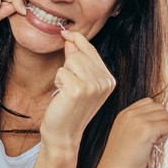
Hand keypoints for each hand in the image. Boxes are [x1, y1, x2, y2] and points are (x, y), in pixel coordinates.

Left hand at [40, 30, 115, 150]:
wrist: (64, 135)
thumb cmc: (69, 109)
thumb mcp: (79, 82)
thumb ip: (78, 60)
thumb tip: (71, 39)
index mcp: (109, 79)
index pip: (91, 50)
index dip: (77, 39)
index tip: (66, 33)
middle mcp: (105, 82)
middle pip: (79, 53)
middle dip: (69, 64)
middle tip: (69, 85)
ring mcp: (93, 86)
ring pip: (71, 60)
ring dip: (63, 73)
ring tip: (66, 90)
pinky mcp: (78, 90)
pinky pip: (61, 72)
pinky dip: (58, 82)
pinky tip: (62, 96)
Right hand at [98, 98, 167, 167]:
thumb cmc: (121, 158)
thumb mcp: (124, 132)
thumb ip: (137, 122)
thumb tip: (158, 119)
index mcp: (124, 113)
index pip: (149, 102)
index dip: (154, 115)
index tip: (149, 130)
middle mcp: (130, 113)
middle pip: (159, 107)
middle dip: (161, 121)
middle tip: (154, 137)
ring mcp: (138, 120)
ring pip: (165, 116)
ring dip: (164, 129)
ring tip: (153, 141)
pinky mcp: (147, 130)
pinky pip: (167, 126)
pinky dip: (166, 136)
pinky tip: (154, 145)